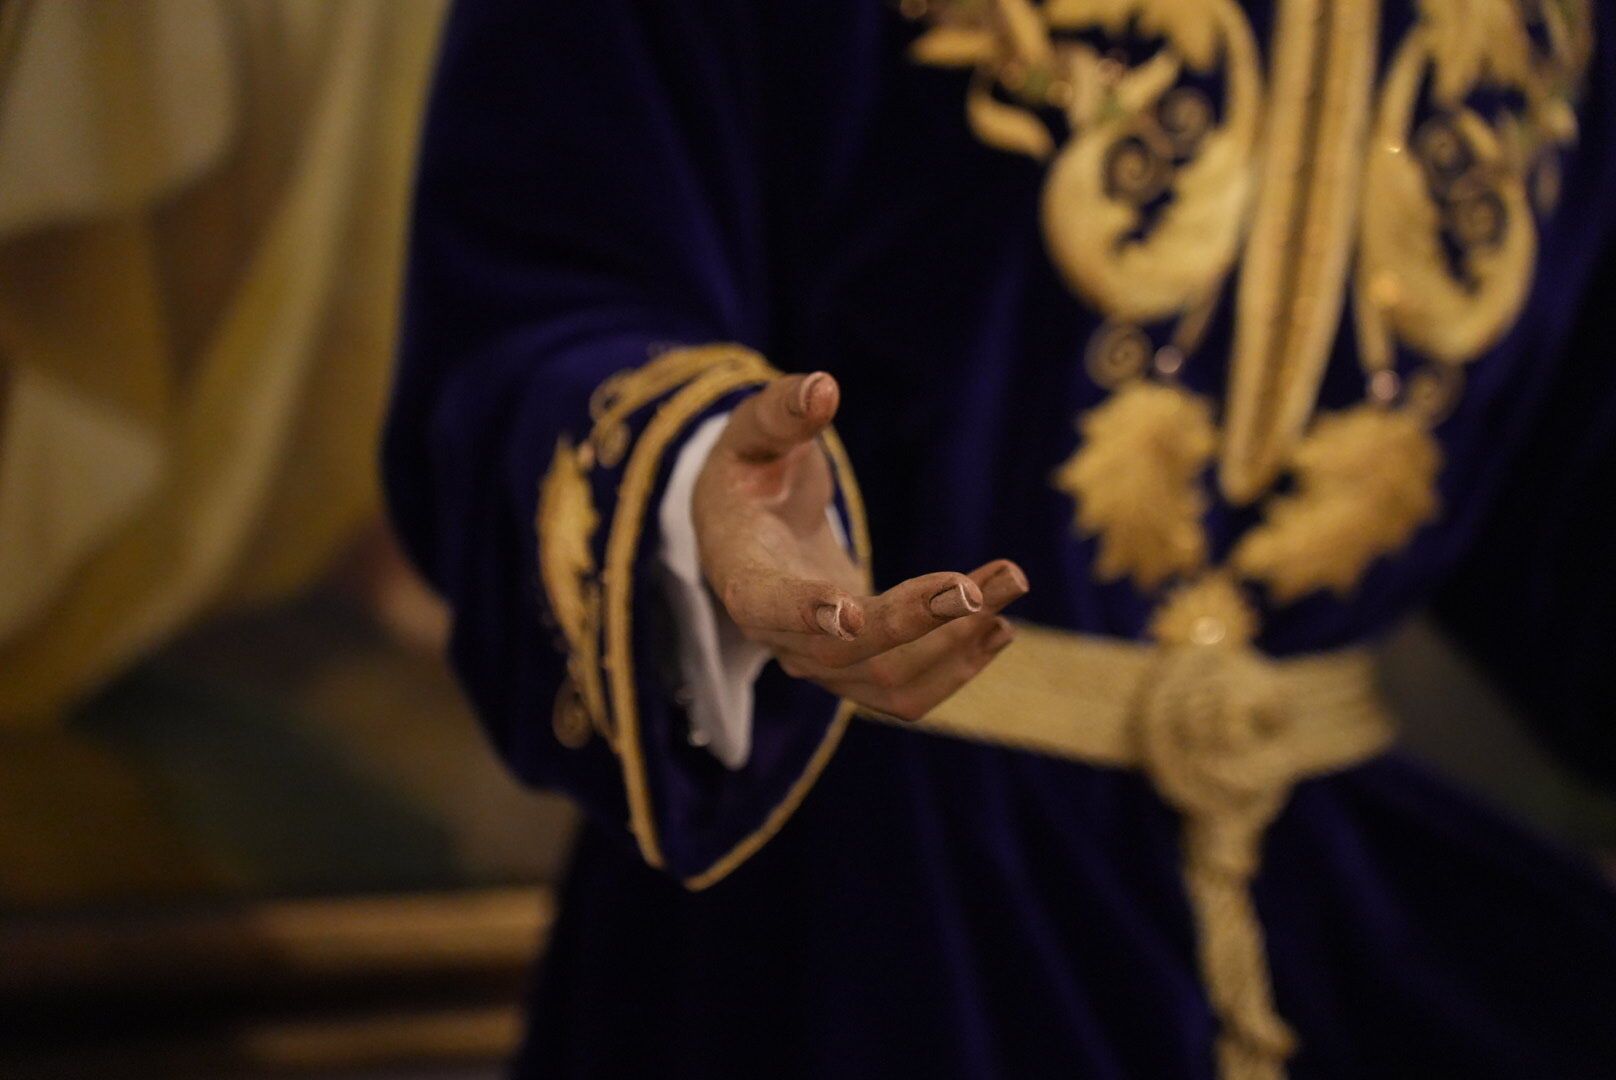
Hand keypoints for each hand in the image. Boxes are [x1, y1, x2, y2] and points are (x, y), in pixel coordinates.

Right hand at [693, 371, 1028, 720]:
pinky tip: (1001, 627)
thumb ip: (783, 411)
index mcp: (742, 574)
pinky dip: (958, 666)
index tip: (853, 612)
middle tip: (980, 584)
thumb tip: (823, 388)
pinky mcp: (858, 669)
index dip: (805, 613)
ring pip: (888, 686)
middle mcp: (778, 636)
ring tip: (1006, 587)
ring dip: (956, 648)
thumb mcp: (753, 434)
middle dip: (920, 622)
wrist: (749, 532)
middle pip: (847, 656)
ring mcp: (820, 662)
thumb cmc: (750, 473)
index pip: (766, 606)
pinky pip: (907, 691)